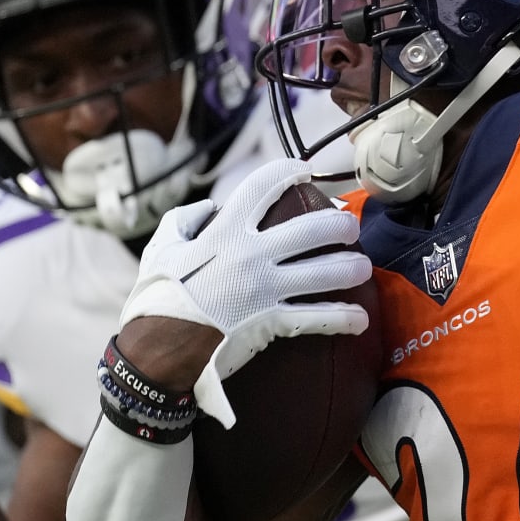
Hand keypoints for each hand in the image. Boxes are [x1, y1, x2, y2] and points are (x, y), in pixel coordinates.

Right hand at [118, 157, 372, 426]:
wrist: (157, 347)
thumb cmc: (158, 296)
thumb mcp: (161, 246)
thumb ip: (186, 219)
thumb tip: (212, 208)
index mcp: (226, 231)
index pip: (264, 185)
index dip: (290, 172)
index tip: (307, 173)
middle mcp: (252, 254)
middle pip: (314, 230)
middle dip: (340, 226)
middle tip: (349, 228)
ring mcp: (267, 289)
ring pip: (326, 272)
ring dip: (352, 269)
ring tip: (362, 268)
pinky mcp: (274, 322)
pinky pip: (320, 318)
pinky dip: (345, 318)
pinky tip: (360, 318)